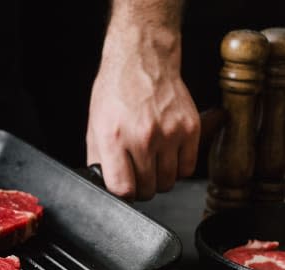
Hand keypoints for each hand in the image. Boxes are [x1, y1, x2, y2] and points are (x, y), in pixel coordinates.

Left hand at [86, 29, 199, 200]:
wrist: (143, 60)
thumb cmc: (116, 92)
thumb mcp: (94, 125)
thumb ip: (98, 158)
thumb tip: (105, 184)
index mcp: (114, 138)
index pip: (122, 189)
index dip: (123, 193)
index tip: (123, 187)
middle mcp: (143, 137)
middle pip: (147, 189)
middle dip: (141, 188)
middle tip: (138, 175)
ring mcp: (169, 134)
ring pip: (168, 182)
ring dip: (159, 179)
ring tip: (151, 163)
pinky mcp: (190, 128)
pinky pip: (188, 168)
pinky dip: (178, 168)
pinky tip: (167, 156)